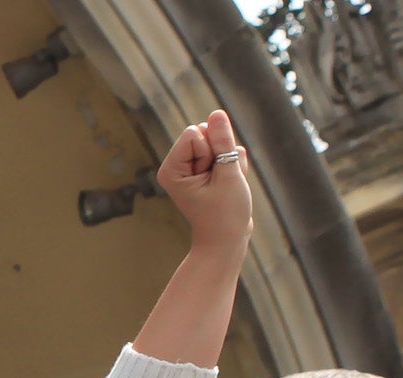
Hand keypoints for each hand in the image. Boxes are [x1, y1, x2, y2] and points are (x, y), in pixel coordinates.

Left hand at [157, 109, 252, 248]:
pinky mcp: (204, 167)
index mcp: (170, 169)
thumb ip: (223, 141)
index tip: (210, 178)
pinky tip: (229, 185)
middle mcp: (175, 165)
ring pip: (218, 140)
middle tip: (219, 183)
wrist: (228, 240)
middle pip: (204, 132)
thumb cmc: (226, 213)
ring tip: (224, 186)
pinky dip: (232, 165)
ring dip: (229, 160)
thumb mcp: (228, 174)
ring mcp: (190, 166)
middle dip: (220, 154)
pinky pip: (225, 150)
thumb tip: (217, 112)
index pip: (194, 132)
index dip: (210, 152)